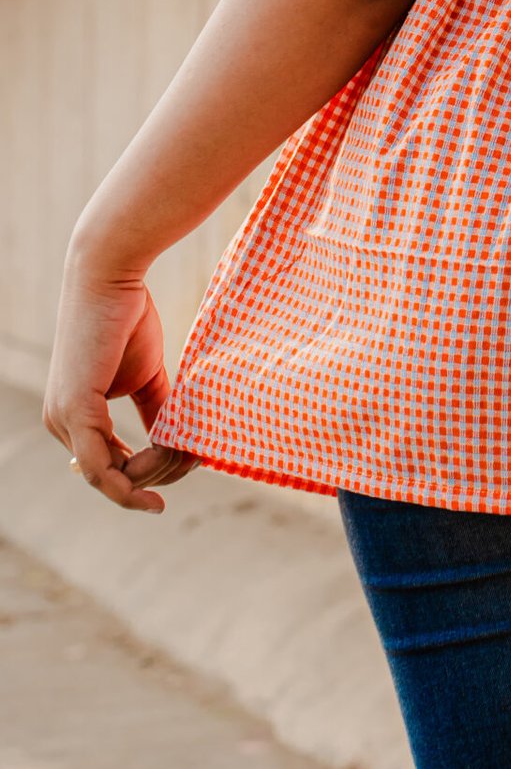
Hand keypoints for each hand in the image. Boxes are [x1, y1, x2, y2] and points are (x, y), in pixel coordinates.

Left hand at [42, 242, 196, 512]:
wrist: (110, 276)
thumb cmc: (127, 317)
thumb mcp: (146, 375)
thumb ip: (155, 410)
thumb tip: (175, 443)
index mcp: (73, 416)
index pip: (106, 466)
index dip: (144, 476)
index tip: (180, 471)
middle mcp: (60, 423)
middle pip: (107, 478)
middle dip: (153, 479)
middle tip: (191, 463)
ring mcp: (63, 419)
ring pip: (105, 479)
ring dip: (150, 479)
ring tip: (187, 462)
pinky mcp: (74, 411)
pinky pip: (99, 468)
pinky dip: (128, 486)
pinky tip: (156, 492)